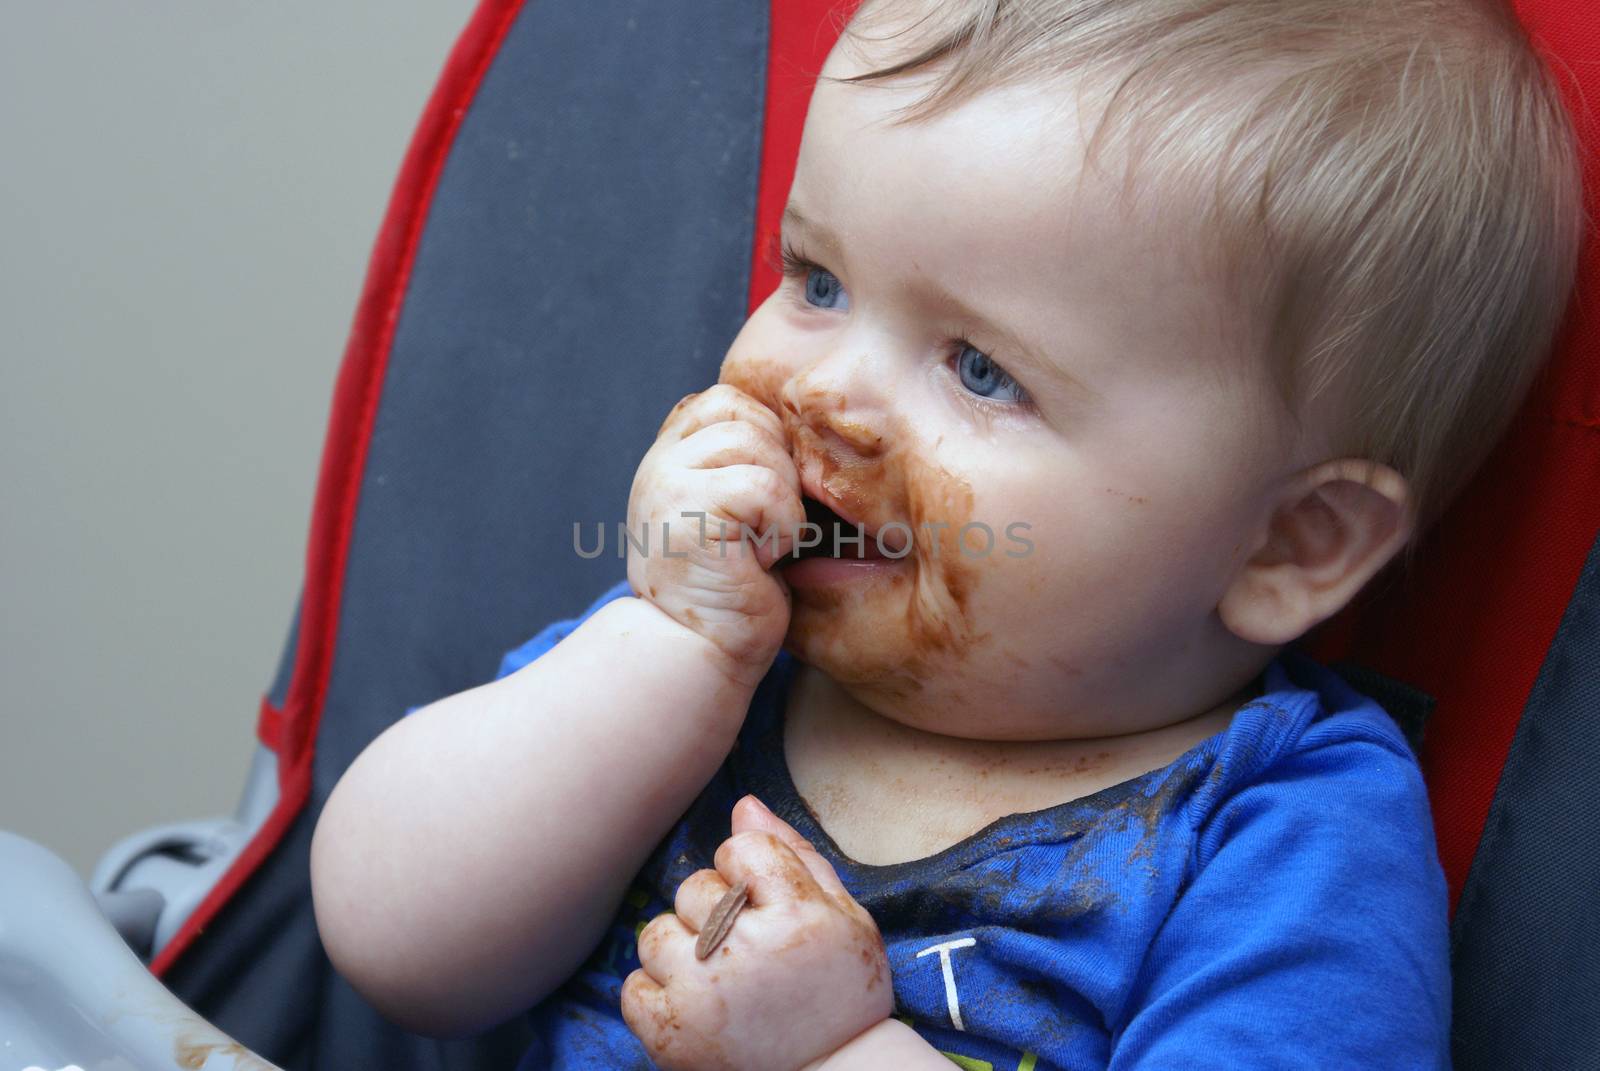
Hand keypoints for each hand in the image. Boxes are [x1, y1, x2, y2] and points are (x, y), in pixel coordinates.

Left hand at [620, 795, 892, 1070]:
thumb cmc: (843, 994)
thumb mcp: (846, 917)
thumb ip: (795, 855)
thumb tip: (743, 806)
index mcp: (798, 917)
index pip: (740, 850)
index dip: (749, 873)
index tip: (765, 905)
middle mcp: (746, 951)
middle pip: (695, 888)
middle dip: (716, 912)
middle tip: (748, 952)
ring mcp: (703, 994)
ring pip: (657, 932)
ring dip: (682, 949)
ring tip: (719, 978)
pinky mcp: (672, 1036)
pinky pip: (633, 986)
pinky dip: (657, 993)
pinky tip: (695, 1005)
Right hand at [626, 384, 805, 683]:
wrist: (697, 654)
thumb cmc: (731, 587)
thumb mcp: (730, 508)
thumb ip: (740, 461)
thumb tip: (802, 425)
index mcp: (668, 455)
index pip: (729, 402)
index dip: (767, 441)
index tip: (764, 502)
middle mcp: (658, 462)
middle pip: (748, 416)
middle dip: (778, 468)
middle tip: (765, 527)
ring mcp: (665, 485)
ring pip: (760, 448)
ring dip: (782, 502)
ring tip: (760, 546)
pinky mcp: (686, 515)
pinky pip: (765, 487)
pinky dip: (781, 527)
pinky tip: (759, 561)